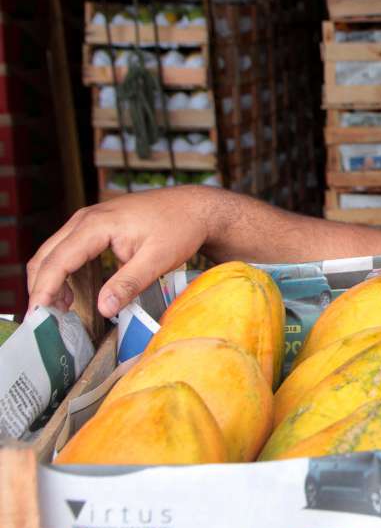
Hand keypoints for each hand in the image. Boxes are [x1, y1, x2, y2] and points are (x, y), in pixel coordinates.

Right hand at [27, 186, 220, 317]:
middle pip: (46, 255)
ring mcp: (89, 219)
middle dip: (40, 288)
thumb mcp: (158, 259)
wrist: (196, 207)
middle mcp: (86, 218)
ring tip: (59, 310)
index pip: (57, 261)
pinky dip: (61, 270)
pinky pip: (67, 247)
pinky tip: (71, 292)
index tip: (37, 316)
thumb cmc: (180, 228)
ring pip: (53, 251)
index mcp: (96, 225)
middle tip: (44, 320)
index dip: (44, 290)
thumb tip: (103, 308)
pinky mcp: (95, 225)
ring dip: (49, 280)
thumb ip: (129, 283)